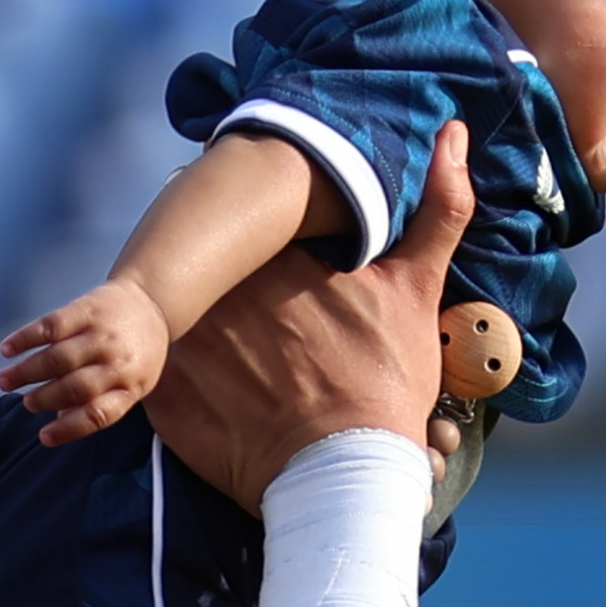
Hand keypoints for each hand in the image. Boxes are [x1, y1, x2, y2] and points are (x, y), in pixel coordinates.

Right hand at [0, 279, 171, 446]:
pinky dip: (26, 338)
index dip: (69, 429)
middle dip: (44, 399)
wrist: (154, 301)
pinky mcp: (87, 309)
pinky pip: (51, 326)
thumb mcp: (133, 383)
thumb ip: (100, 403)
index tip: (44, 437)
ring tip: (6, 381)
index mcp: (131, 385)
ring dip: (27, 371)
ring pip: (58, 358)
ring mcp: (102, 334)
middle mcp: (118, 361)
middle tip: (26, 403)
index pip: (99, 414)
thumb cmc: (139, 350)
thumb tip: (58, 421)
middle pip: (74, 387)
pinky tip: (7, 349)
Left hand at [147, 124, 472, 510]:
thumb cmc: (385, 380)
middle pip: (198, 264)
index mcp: (273, 254)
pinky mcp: (163, 396)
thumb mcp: (418, 288)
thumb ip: (439, 206)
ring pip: (169, 312)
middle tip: (247, 316)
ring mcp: (185, 342)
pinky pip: (150, 370)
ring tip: (224, 352)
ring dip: (183, 319)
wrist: (347, 474)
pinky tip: (205, 390)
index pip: (238, 220)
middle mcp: (219, 289)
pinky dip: (167, 374)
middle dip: (210, 275)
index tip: (261, 252)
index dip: (247, 233)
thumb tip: (455, 132)